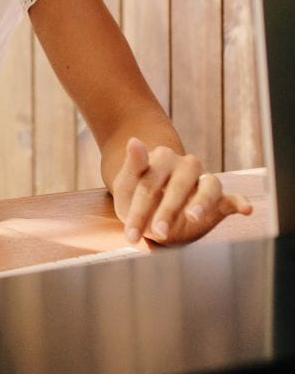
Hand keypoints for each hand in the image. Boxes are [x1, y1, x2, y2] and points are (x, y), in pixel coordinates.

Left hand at [111, 137, 251, 244]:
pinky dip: (240, 201)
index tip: (130, 234)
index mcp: (161, 157)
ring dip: (201, 203)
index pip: (149, 182)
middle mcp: (186, 165)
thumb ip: (132, 165)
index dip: (139, 209)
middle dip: (166, 212)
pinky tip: (246, 209)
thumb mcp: (126, 186)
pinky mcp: (220, 199)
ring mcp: (204, 180)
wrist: (151, 212)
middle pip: (177, 186)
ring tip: (193, 217)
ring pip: (208, 187)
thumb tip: (133, 140)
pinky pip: (232, 198)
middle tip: (157, 233)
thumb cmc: (135, 197)